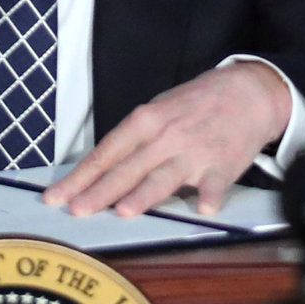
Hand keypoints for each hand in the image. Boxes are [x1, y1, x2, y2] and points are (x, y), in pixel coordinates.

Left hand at [48, 58, 291, 217]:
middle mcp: (166, 136)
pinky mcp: (223, 165)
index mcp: (145, 121)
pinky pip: (215, 184)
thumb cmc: (195, 104)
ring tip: (124, 210)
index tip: (57, 197)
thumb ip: (134, 141)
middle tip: (76, 211)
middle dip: (100, 192)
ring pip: (164, 177)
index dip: (80, 177)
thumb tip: (101, 171)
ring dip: (145, 194)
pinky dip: (210, 196)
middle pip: (128, 168)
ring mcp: (194, 152)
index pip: (106, 153)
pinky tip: (204, 209)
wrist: (248, 92)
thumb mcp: (159, 111)